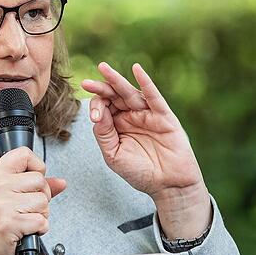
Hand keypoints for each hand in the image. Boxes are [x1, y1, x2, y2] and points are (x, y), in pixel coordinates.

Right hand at [0, 147, 66, 254]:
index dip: (36, 167)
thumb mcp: (7, 199)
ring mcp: (2, 204)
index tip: (31, 182)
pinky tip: (25, 231)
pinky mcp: (9, 223)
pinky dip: (39, 230)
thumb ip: (34, 187)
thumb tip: (60, 182)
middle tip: (25, 209)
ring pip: (43, 201)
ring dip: (40, 215)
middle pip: (40, 180)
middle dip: (41, 198)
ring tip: (23, 221)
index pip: (24, 154)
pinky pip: (41, 221)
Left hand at [81, 62, 210, 238]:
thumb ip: (104, 134)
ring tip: (103, 69)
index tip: (96, 118)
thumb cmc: (140, 173)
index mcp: (118, 125)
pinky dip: (146, 83)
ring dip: (117, 80)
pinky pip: (154, 97)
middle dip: (100, 88)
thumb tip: (97, 113)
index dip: (97, 107)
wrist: (168, 186)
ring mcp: (148, 115)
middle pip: (114, 96)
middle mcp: (131, 116)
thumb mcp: (114, 155)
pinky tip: (137, 69)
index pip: (103, 107)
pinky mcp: (164, 117)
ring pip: (130, 93)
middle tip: (87, 83)